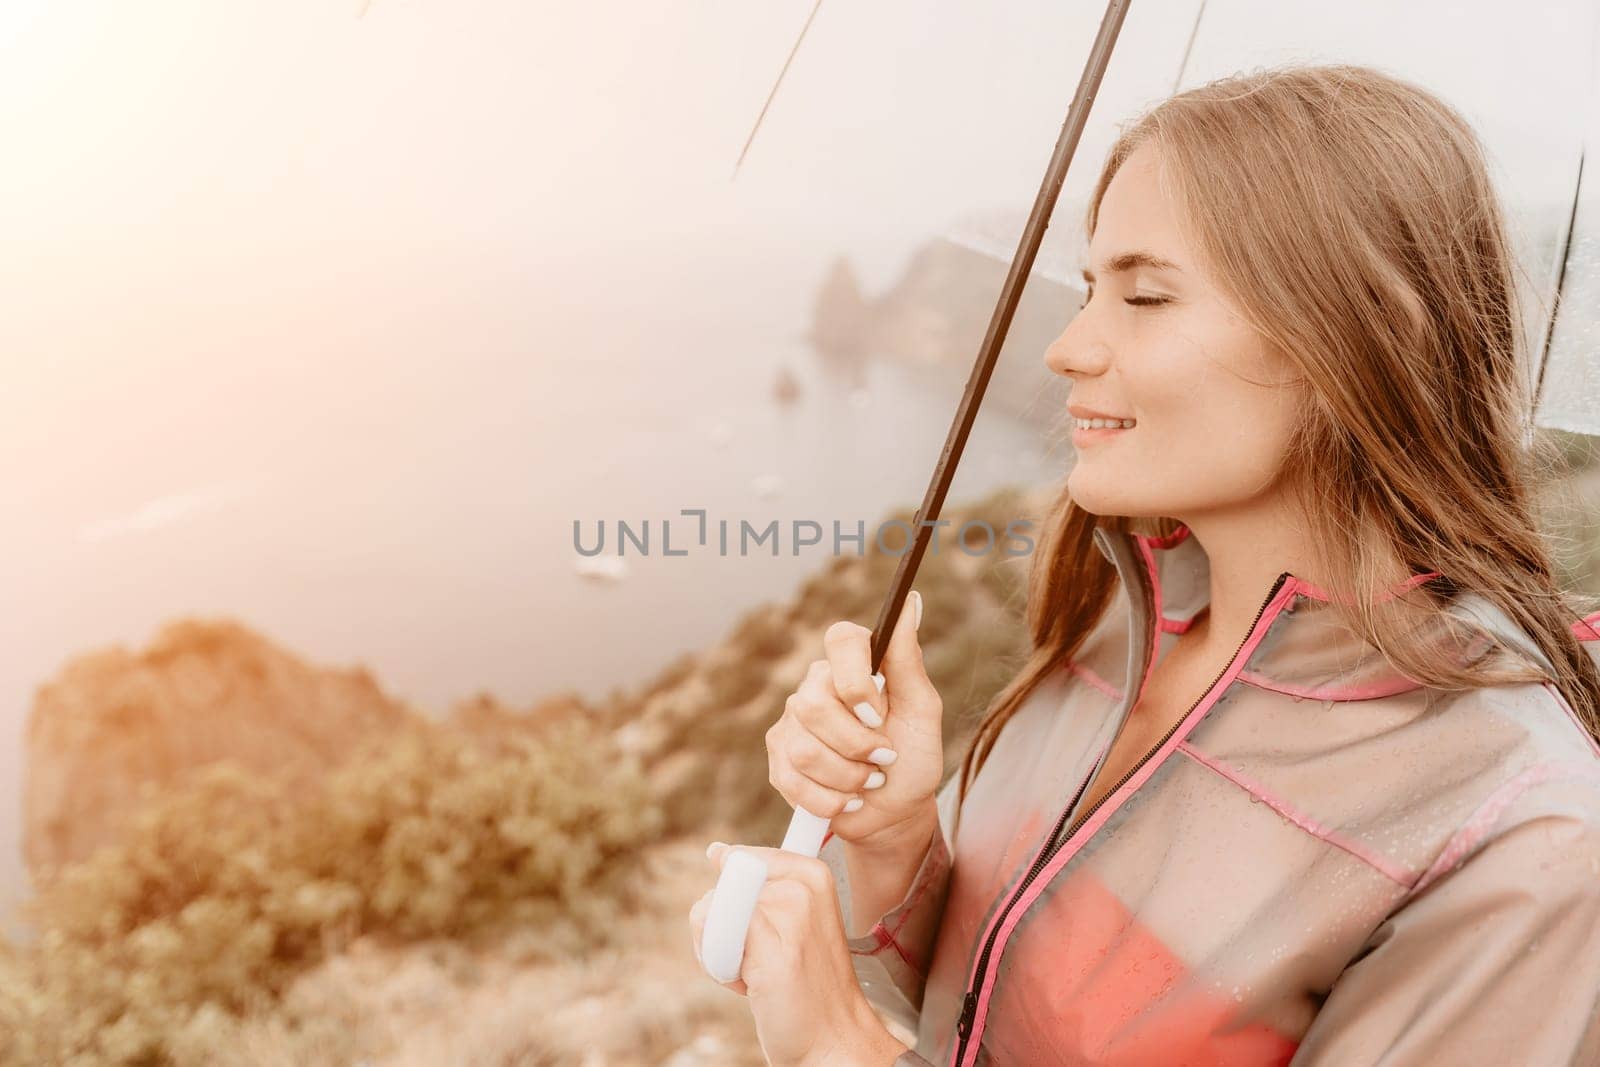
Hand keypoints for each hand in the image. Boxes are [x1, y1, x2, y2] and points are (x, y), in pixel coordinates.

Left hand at [688, 842, 910, 1066]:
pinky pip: (712, 937)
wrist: (833, 1039)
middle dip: (723, 928)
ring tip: (757, 975)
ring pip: (709, 911)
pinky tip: (753, 986)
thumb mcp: (791, 919)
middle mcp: (802, 885)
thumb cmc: (807, 987)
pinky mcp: (771, 948)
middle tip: (761, 961)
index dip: (735, 903)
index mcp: (811, 872)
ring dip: (719, 951)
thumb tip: (716, 851)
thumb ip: (757, 884)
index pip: (738, 860)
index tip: (765, 932)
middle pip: (720, 886)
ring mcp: (790, 914)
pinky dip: (719, 969)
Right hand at [765, 589, 944, 851]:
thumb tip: (911, 601)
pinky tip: (848, 799)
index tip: (877, 715)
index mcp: (851, 663)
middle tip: (883, 758)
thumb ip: (908, 657)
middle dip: (856, 745)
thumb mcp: (921, 709)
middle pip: (814, 705)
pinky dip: (830, 800)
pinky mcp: (778, 761)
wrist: (895, 811)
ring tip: (868, 781)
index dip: (855, 681)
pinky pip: (792, 780)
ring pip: (804, 749)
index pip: (840, 639)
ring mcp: (791, 724)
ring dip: (848, 777)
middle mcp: (815, 686)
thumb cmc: (912, 756)